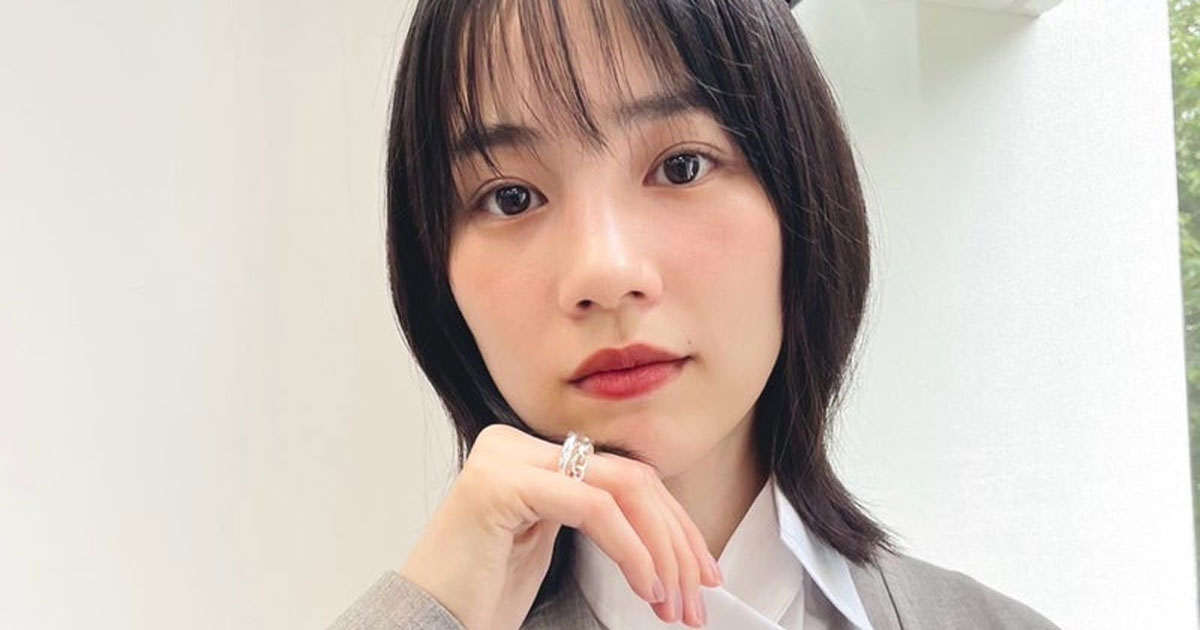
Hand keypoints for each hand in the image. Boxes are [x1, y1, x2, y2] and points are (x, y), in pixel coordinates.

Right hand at [400, 423, 722, 629]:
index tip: (701, 570)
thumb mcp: (549, 544)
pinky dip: (632, 550)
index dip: (674, 524)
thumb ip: (594, 516)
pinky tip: (646, 586)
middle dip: (676, 540)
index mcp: (530, 453)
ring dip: (661, 550)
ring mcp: (505, 457)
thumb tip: (668, 530)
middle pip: (630, 478)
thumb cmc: (479, 595)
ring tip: (674, 601)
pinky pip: (593, 507)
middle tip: (697, 593)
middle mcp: (515, 444)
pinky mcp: (500, 482)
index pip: (625, 475)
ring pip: (621, 488)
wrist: (428, 623)